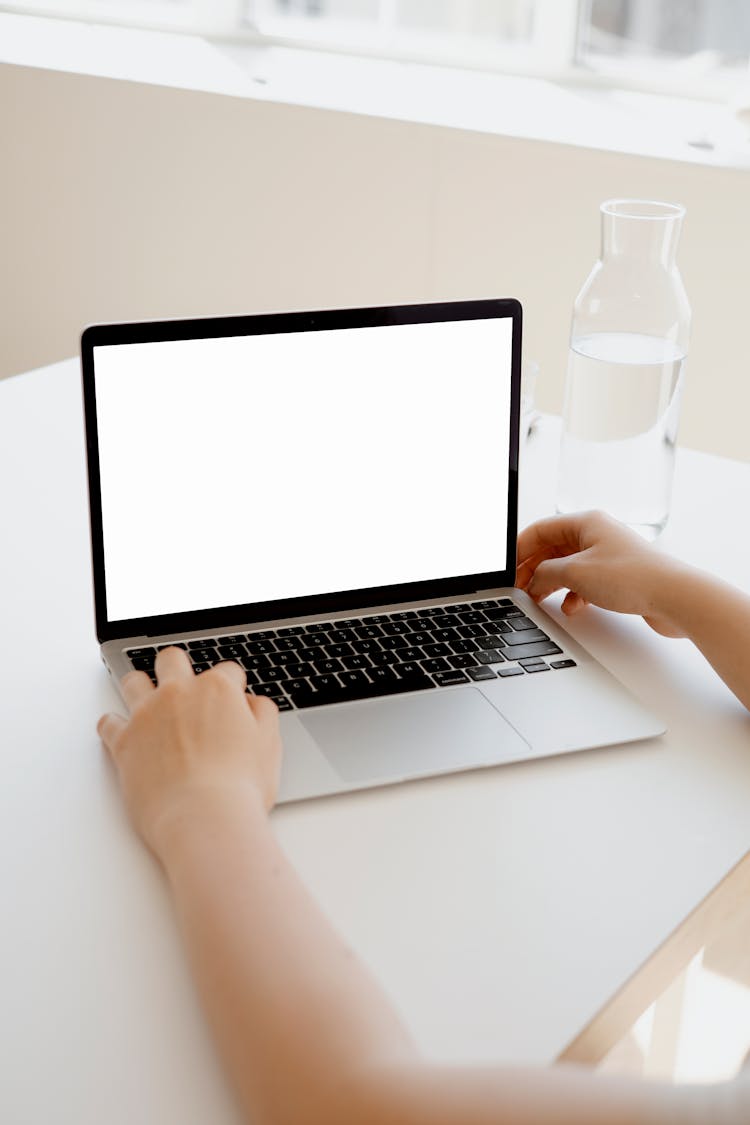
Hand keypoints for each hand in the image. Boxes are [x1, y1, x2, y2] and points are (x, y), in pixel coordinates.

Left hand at [98, 648, 281, 863]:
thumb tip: (250, 703)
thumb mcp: (269, 745)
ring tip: (147, 700)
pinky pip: (108, 722)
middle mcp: (179, 693)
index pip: (226, 670)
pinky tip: (121, 730)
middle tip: (184, 688)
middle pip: (172, 659)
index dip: (231, 686)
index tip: (231, 701)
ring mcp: (146, 715)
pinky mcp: (123, 741)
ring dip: (141, 686)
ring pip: (134, 680)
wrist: (204, 820)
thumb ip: (262, 713)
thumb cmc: (239, 788)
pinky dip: (114, 725)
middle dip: (178, 668)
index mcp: (218, 689)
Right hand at [516, 510, 685, 637]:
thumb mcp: (575, 573)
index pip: (541, 530)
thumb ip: (546, 574)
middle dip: (534, 569)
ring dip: (552, 583)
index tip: (508, 568)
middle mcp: (597, 535)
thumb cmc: (633, 576)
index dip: (520, 549)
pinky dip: (573, 595)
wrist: (674, 597)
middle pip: (553, 549)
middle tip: (519, 587)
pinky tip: (572, 607)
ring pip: (568, 568)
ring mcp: (607, 556)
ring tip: (538, 599)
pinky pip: (585, 583)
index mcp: (586, 522)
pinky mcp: (617, 577)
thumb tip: (534, 579)